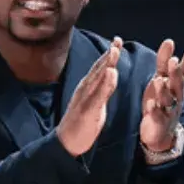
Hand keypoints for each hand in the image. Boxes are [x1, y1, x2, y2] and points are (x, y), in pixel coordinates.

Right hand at [56, 37, 122, 156]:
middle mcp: (85, 90)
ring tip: (115, 50)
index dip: (108, 54)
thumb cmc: (81, 124)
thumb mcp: (96, 104)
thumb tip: (110, 76)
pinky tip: (111, 73)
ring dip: (106, 63)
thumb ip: (103, 90)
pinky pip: (98, 95)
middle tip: (117, 40)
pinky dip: (105, 83)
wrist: (65, 142)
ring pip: (97, 78)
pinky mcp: (88, 110)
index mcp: (87, 88)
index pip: (99, 68)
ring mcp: (85, 99)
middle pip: (98, 69)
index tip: (117, 41)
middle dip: (109, 54)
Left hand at [140, 39, 183, 151]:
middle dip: (175, 73)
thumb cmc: (161, 102)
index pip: (183, 73)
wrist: (161, 134)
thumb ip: (164, 62)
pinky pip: (157, 116)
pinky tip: (151, 104)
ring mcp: (168, 111)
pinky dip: (154, 110)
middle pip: (177, 85)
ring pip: (167, 100)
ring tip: (159, 80)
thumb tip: (170, 41)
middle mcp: (175, 98)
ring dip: (164, 90)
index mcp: (176, 88)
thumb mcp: (162, 80)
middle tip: (173, 61)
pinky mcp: (158, 122)